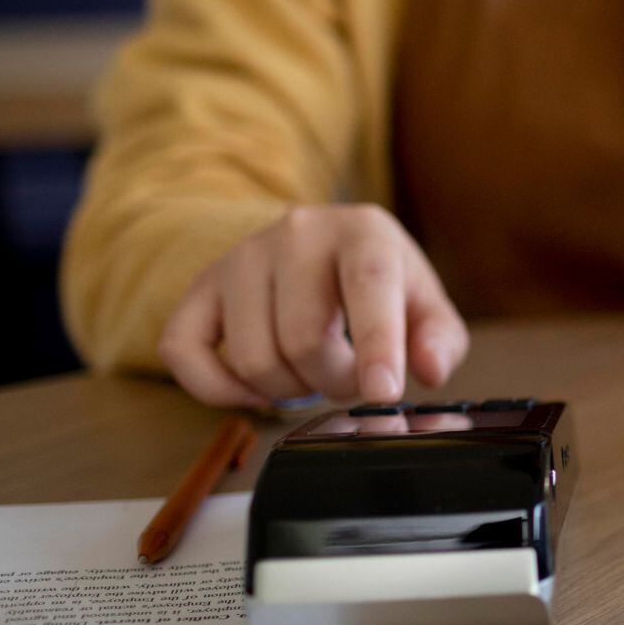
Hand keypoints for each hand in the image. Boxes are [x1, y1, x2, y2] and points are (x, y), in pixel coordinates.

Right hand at [158, 205, 468, 407]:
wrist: (316, 247)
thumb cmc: (375, 282)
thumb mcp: (423, 302)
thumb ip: (439, 338)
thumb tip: (429, 370)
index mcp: (362, 232)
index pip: (368, 286)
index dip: (377, 344)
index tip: (384, 392)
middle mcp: (296, 235)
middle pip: (305, 339)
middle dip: (335, 382)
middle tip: (349, 377)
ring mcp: (240, 258)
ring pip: (253, 358)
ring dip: (288, 391)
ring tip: (311, 373)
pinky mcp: (199, 288)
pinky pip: (184, 353)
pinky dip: (220, 390)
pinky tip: (256, 389)